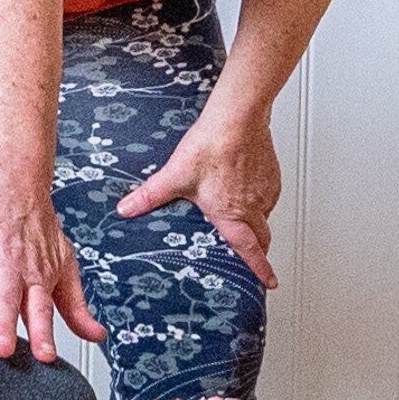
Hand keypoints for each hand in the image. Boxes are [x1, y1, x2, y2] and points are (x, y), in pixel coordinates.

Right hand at [0, 181, 106, 360]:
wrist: (13, 181)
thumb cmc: (36, 228)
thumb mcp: (64, 264)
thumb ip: (75, 306)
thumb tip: (96, 336)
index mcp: (36, 276)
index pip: (40, 309)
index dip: (42, 332)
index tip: (44, 355)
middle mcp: (11, 265)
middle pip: (7, 298)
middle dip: (4, 323)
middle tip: (2, 349)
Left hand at [116, 109, 280, 287]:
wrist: (237, 117)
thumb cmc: (212, 144)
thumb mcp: (174, 175)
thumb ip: (150, 195)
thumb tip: (127, 208)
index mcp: (231, 215)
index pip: (250, 251)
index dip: (260, 269)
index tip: (269, 282)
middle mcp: (253, 206)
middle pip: (262, 238)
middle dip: (260, 251)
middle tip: (256, 257)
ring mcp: (265, 191)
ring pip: (265, 216)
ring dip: (257, 223)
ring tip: (244, 220)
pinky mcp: (271, 175)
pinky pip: (269, 196)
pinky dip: (260, 200)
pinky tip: (245, 189)